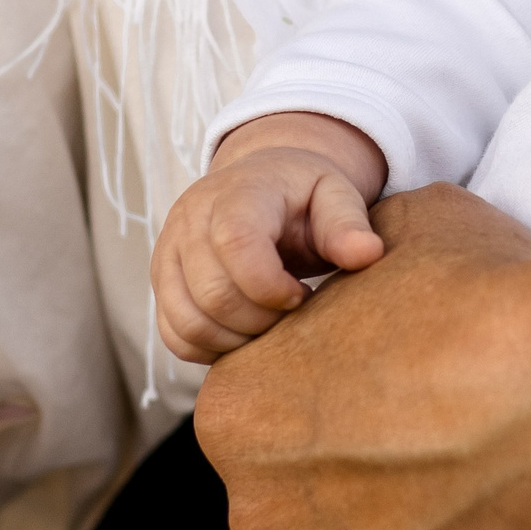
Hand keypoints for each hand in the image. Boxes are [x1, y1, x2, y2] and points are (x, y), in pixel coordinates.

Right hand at [152, 113, 388, 362]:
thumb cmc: (304, 195)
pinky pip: (174, 335)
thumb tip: (369, 255)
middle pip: (212, 293)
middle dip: (260, 319)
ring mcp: (169, 251)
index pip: (235, 244)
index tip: (302, 294)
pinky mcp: (162, 282)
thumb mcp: (335, 194)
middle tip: (293, 311)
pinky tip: (246, 330)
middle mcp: (191, 218)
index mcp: (238, 192)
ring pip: (188, 321)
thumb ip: (348, 224)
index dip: (270, 285)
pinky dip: (211, 347)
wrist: (262, 182)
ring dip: (236, 338)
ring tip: (272, 320)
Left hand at [195, 183, 530, 529]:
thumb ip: (367, 252)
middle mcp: (260, 507)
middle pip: (303, 508)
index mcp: (246, 404)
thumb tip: (364, 254)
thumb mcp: (416, 224)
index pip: (276, 418)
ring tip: (489, 524)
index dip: (349, 404)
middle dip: (370, 489)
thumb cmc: (497, 304)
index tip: (412, 394)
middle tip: (461, 455)